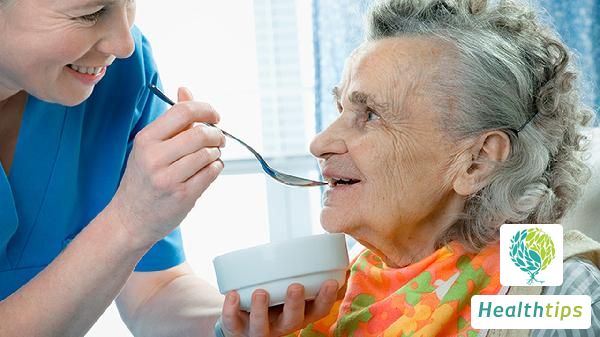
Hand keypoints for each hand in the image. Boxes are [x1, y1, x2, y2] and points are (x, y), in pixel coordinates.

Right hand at [108, 87, 224, 246]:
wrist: (130, 218)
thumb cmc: (143, 178)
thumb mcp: (149, 145)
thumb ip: (172, 120)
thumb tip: (185, 90)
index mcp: (146, 139)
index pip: (183, 112)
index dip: (205, 109)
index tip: (214, 115)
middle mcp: (155, 158)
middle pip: (200, 134)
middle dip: (217, 134)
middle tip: (219, 138)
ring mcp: (169, 178)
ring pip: (209, 154)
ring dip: (216, 152)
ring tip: (210, 156)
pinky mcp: (183, 196)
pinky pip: (212, 173)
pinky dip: (216, 168)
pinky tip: (208, 169)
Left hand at [220, 280, 338, 336]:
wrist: (241, 324)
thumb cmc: (271, 300)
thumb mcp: (288, 292)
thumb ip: (304, 276)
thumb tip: (329, 251)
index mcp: (298, 315)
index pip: (317, 311)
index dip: (325, 299)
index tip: (330, 282)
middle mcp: (280, 325)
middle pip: (292, 321)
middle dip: (294, 305)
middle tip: (296, 287)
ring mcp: (258, 329)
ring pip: (261, 326)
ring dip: (261, 310)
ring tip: (261, 292)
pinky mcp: (236, 329)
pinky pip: (232, 322)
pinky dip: (231, 309)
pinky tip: (233, 294)